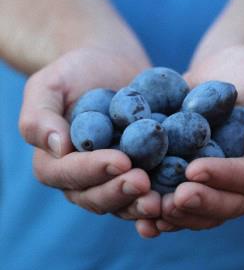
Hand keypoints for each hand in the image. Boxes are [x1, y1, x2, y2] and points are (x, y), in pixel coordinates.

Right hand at [19, 47, 160, 219]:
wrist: (109, 65)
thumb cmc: (74, 72)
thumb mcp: (49, 85)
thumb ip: (39, 116)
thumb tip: (57, 147)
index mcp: (54, 162)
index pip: (69, 172)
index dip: (93, 170)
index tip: (120, 161)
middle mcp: (82, 179)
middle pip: (96, 196)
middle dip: (120, 191)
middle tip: (144, 182)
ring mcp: (111, 179)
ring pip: (123, 202)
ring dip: (141, 204)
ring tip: (162, 199)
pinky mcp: (138, 172)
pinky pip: (148, 191)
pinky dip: (162, 197)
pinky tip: (179, 194)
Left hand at [135, 45, 243, 236]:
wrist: (224, 71)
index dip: (224, 177)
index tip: (193, 169)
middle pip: (229, 204)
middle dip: (199, 203)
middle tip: (170, 200)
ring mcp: (224, 185)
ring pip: (205, 212)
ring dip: (179, 217)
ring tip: (152, 211)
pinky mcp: (199, 181)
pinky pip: (185, 203)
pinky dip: (165, 214)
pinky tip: (142, 218)